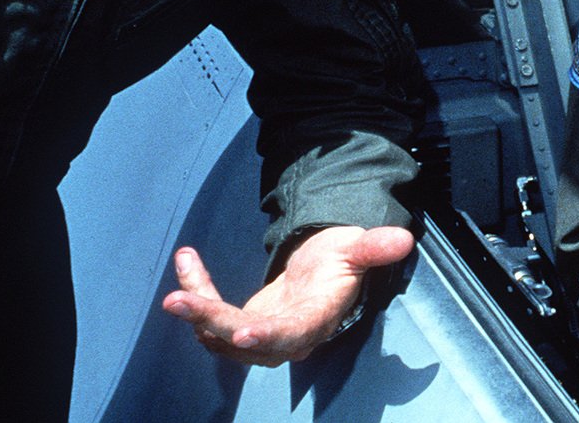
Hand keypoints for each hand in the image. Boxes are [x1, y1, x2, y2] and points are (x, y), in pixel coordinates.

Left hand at [162, 224, 414, 365]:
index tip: (241, 333)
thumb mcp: (357, 248)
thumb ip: (374, 248)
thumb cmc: (342, 259)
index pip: (291, 334)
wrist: (326, 271)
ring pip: (220, 334)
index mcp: (315, 319)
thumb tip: (402, 239)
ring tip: (176, 287)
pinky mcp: (241, 324)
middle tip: (177, 301)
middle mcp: (285, 336)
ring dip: (196, 311)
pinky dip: (198, 288)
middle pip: (244, 340)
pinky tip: (187, 260)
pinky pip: (212, 313)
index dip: (267, 337)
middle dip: (209, 321)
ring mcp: (260, 334)